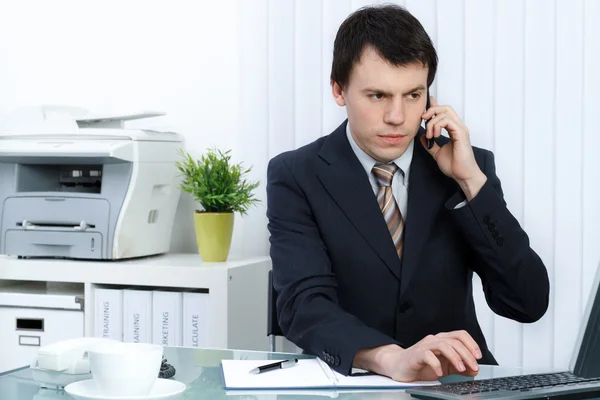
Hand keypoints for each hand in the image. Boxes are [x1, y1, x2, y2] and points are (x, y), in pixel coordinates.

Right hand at [354, 330, 481, 381]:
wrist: (398, 366)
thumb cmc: (420, 365)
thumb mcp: (444, 367)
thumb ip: (459, 367)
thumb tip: (474, 369)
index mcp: (442, 340)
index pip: (460, 335)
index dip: (471, 344)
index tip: (478, 357)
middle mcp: (434, 340)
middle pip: (455, 341)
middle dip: (467, 354)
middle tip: (474, 367)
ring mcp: (424, 346)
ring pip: (444, 345)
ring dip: (455, 357)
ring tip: (461, 369)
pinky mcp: (416, 354)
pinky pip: (428, 356)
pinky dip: (437, 365)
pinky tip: (440, 373)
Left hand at [420, 96, 486, 200]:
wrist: (463, 175)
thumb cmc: (454, 166)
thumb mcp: (437, 153)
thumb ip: (430, 144)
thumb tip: (421, 137)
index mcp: (454, 130)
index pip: (444, 112)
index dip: (434, 106)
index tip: (424, 108)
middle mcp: (458, 127)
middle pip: (445, 108)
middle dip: (431, 110)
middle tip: (423, 119)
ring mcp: (460, 129)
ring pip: (445, 113)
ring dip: (432, 122)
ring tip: (429, 135)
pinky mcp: (461, 134)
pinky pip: (448, 121)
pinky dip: (438, 125)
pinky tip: (434, 135)